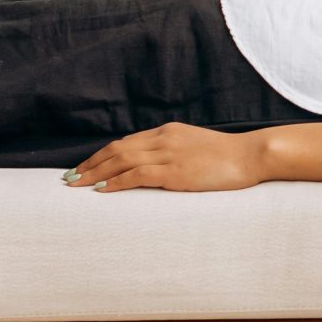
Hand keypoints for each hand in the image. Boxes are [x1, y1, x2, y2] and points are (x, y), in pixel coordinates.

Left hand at [64, 123, 269, 192]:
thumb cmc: (229, 156)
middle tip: (70, 178)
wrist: (251, 156)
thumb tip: (158, 167)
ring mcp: (169, 154)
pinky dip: (116, 182)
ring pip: (121, 161)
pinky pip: (137, 175)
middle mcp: (164, 139)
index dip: (102, 155)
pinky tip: (103, 190)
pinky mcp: (175, 171)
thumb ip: (176, 152)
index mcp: (169, 132)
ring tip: (77, 185)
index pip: (126, 142)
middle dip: (91, 164)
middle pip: (117, 150)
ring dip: (95, 174)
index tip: (85, 166)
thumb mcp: (197, 147)